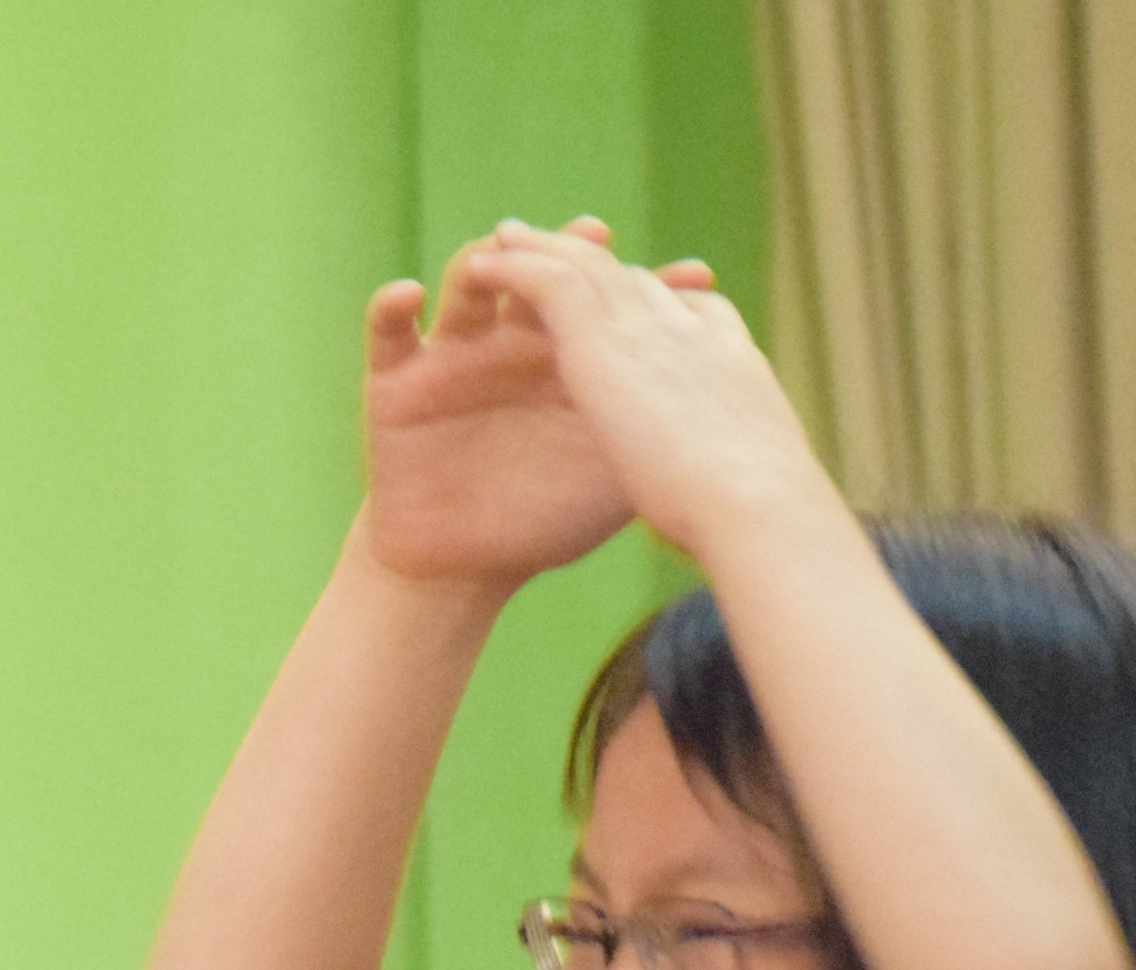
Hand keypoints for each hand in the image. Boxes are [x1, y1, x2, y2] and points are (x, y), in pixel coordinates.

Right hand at [352, 220, 665, 594]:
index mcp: (567, 357)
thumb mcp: (616, 472)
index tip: (692, 276)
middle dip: (566, 254)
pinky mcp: (393, 385)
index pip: (608, 303)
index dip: (647, 284)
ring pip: (464, 289)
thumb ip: (664, 427)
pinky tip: (408, 292)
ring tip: (502, 254)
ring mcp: (452, 357)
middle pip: (540, 279)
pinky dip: (390, 308)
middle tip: (597, 238)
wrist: (464, 566)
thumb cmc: (546, 518)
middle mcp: (512, 342)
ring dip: (480, 265)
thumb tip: (747, 397)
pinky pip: (387, 335)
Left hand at [444, 220, 832, 568]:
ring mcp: (648, 328)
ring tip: (511, 233)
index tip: (638, 298)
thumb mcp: (754, 483)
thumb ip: (733, 471)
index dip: (660, 301)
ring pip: (590, 269)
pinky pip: (549, 284)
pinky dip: (518, 266)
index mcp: (730, 366)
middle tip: (567, 242)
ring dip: (549, 247)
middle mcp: (690, 331)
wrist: (757, 506)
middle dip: (598, 261)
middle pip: (636, 281)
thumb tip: (736, 498)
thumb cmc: (763, 519)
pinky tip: (487, 259)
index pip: (691, 314)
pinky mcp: (601, 340)